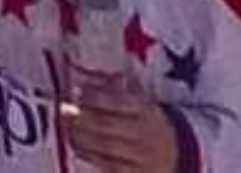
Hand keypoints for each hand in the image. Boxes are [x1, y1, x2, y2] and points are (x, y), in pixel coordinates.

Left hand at [56, 87, 179, 172]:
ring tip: (65, 127)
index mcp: (147, 111)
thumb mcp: (142, 101)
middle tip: (62, 110)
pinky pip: (108, 166)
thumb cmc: (150, 121)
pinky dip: (89, 155)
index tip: (76, 91)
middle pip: (107, 125)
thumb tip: (87, 76)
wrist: (177, 152)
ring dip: (80, 137)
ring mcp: (141, 157)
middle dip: (81, 118)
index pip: (119, 101)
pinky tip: (76, 146)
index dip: (95, 96)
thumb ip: (118, 88)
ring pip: (105, 148)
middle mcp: (145, 134)